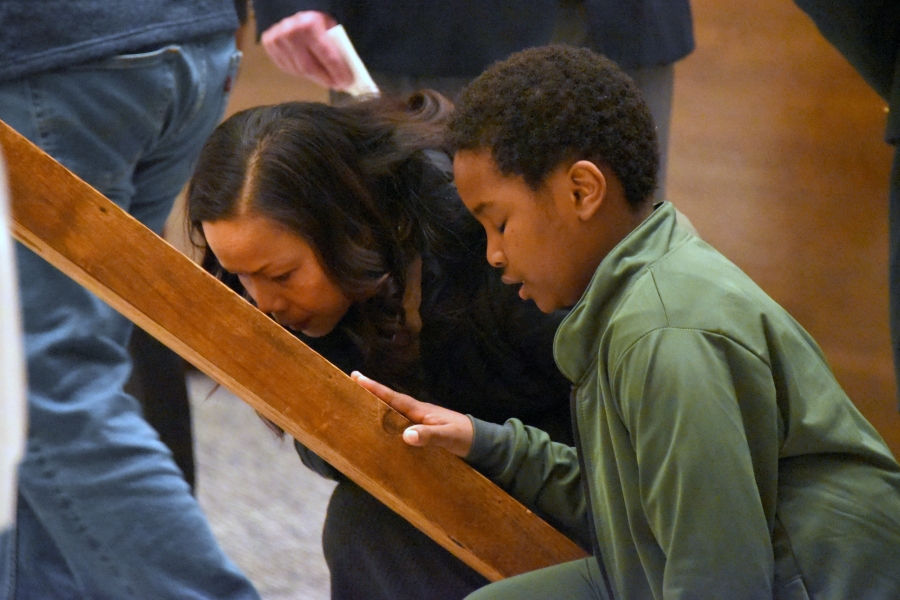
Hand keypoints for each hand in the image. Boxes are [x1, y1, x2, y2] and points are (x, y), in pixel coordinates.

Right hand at [260, 11, 353, 89]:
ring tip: (325, 80)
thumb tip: (343, 71)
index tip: (348, 83)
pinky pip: (287, 68)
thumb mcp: (328, 25)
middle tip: (337, 86)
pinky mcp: (268, 46)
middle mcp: (291, 33)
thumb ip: (334, 45)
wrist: (285, 5)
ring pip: (298, 70)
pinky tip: (310, 72)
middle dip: (326, 80)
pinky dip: (301, 73)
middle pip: (310, 68)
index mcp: (309, 25)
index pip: (327, 56)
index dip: (338, 72)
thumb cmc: (313, 18)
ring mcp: (277, 40)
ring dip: (314, 78)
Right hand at [351, 372, 473, 456]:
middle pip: (390, 399)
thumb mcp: (446, 437)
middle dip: (372, 391)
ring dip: (378, 403)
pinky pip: (400, 420)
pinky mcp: (424, 429)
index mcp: (420, 410)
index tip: (358, 377)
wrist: (480, 441)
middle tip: (353, 380)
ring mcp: (421, 419)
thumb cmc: (463, 436)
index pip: (394, 397)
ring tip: (359, 399)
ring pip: (394, 409)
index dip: (376, 388)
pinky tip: (381, 423)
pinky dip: (388, 417)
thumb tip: (406, 435)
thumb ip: (428, 436)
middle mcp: (418, 412)